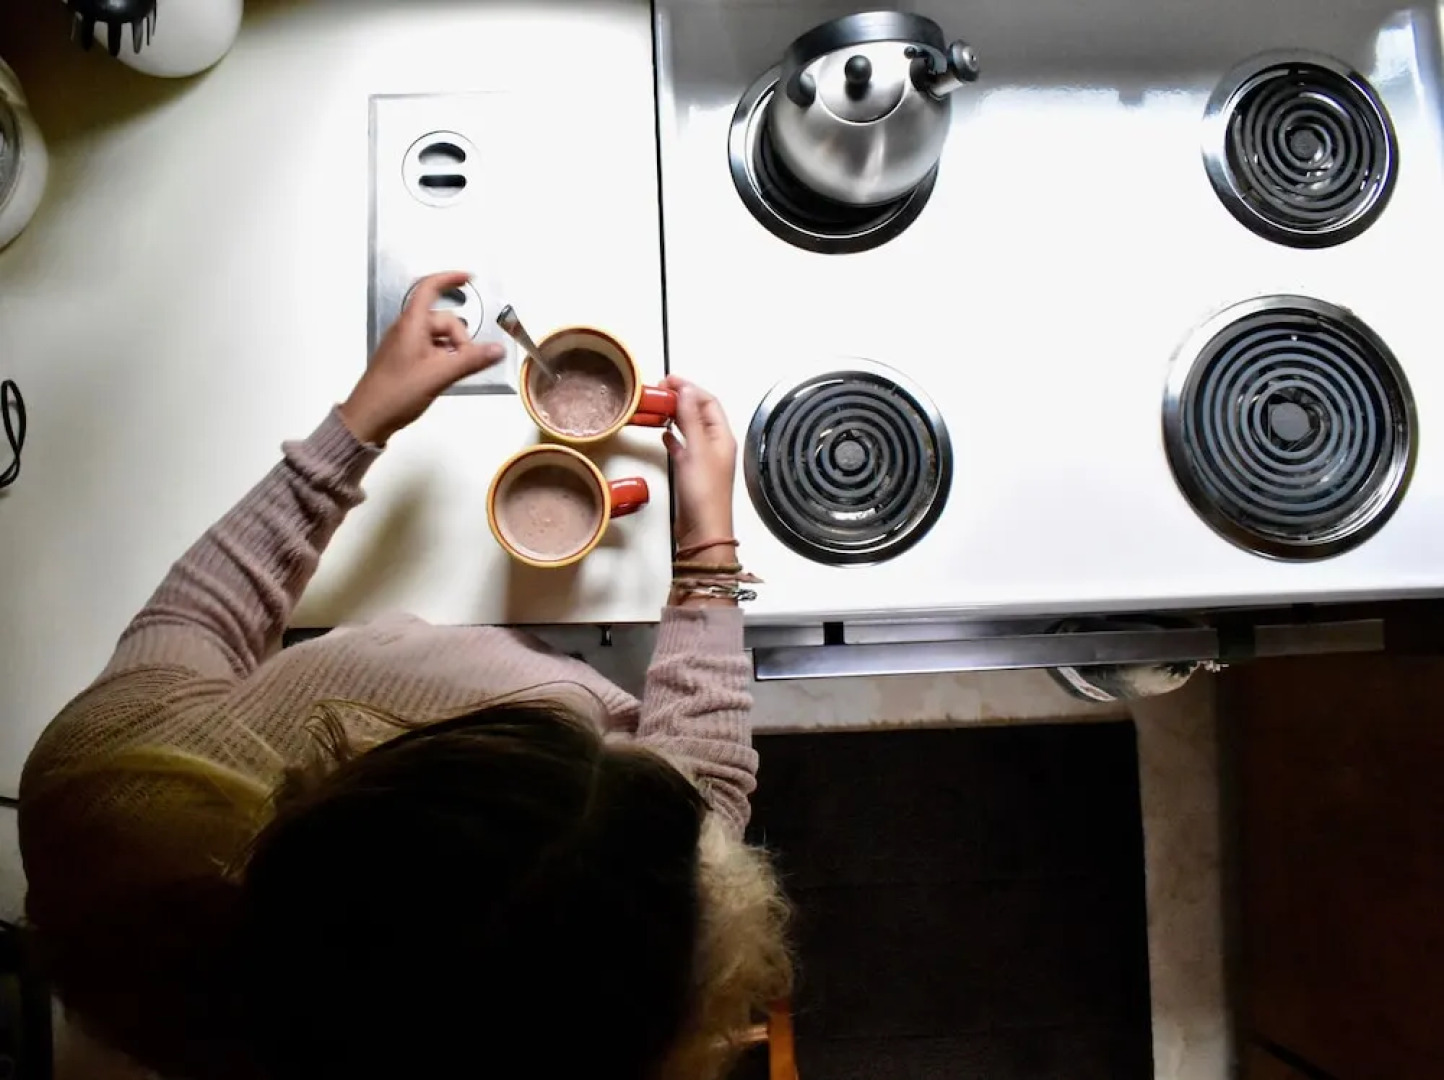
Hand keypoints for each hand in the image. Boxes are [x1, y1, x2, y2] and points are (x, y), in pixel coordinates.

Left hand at [339, 272, 504, 444]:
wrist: (368, 418)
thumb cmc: (396, 393)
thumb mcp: (439, 375)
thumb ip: (471, 360)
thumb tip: (497, 349)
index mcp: (412, 324)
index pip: (430, 288)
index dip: (449, 279)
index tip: (468, 278)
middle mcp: (407, 330)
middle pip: (443, 320)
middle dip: (460, 336)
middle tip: (467, 361)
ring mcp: (404, 346)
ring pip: (438, 337)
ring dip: (453, 350)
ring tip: (456, 371)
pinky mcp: (404, 361)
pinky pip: (430, 350)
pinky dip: (443, 358)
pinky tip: (446, 376)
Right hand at [661, 375, 736, 562]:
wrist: (702, 530)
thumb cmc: (704, 495)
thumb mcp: (696, 449)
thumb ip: (690, 419)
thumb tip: (686, 390)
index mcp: (722, 437)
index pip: (708, 402)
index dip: (690, 387)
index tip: (669, 380)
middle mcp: (716, 445)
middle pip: (700, 412)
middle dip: (682, 398)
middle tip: (661, 390)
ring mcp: (704, 459)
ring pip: (691, 428)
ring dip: (677, 415)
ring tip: (660, 406)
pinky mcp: (692, 472)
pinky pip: (683, 447)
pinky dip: (674, 436)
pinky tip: (664, 433)